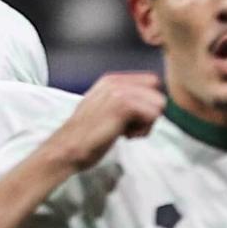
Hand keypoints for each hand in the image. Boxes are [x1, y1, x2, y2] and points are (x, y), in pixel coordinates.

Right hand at [41, 72, 164, 171]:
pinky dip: (143, 131)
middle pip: (158, 94)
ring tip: (126, 132)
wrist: (67, 147)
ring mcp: (119, 92)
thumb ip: (124, 100)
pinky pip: (153, 115)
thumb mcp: (104, 108)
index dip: (147, 103)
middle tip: (130, 127)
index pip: (151, 83)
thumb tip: (154, 103)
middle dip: (149, 114)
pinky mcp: (123, 106)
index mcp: (112, 80)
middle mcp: (116, 82)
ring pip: (158, 105)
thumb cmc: (87, 135)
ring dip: (146, 124)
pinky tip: (125, 136)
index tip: (129, 118)